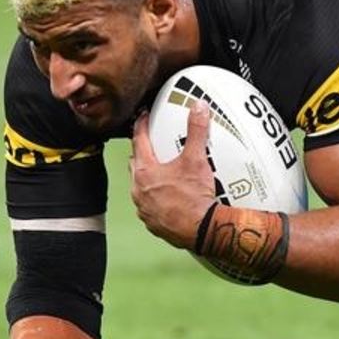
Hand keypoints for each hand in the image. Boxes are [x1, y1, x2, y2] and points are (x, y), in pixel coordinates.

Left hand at [131, 100, 216, 248]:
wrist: (202, 230)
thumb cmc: (195, 198)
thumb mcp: (196, 159)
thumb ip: (196, 131)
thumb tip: (198, 108)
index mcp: (145, 171)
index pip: (138, 141)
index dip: (141, 126)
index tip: (143, 118)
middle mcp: (139, 190)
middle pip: (136, 164)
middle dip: (142, 152)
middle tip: (153, 145)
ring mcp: (144, 208)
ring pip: (140, 187)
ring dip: (148, 178)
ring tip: (163, 172)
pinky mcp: (153, 223)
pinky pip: (149, 205)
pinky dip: (156, 198)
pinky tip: (169, 196)